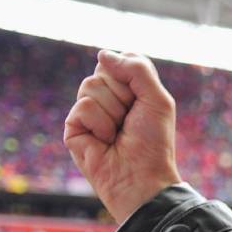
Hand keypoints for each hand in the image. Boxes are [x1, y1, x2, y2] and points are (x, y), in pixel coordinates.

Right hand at [63, 50, 181, 221]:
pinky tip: (104, 141)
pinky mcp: (73, 126)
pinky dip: (100, 124)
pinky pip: (83, 106)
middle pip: (105, 70)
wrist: (140, 177)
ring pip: (91, 85)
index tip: (143, 99)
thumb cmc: (153, 142)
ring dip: (113, 111)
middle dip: (124, 95)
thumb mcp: (157, 100)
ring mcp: (88, 111)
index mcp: (128, 89)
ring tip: (118, 133)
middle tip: (130, 120)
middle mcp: (107, 97)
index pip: (122, 59)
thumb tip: (102, 54)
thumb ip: (137, 69)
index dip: (133, 75)